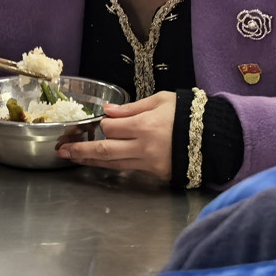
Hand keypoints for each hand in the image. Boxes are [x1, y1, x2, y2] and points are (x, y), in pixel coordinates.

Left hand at [58, 91, 177, 182]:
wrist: (214, 137)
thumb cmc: (187, 114)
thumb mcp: (160, 101)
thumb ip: (131, 107)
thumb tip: (107, 112)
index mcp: (144, 126)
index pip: (110, 128)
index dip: (103, 125)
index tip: (101, 123)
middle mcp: (143, 147)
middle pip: (104, 150)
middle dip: (80, 150)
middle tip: (62, 150)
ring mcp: (148, 163)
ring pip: (112, 164)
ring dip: (90, 160)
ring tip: (72, 157)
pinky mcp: (155, 174)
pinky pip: (128, 169)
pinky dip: (111, 165)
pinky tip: (98, 162)